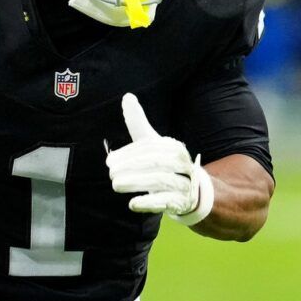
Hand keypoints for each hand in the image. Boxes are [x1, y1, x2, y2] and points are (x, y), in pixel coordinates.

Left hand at [106, 94, 213, 225]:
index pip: (149, 148)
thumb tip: (127, 96)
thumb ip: (138, 123)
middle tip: (111, 173)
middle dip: (131, 167)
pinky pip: (166, 201)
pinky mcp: (182, 202)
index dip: (128, 154)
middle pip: (155, 162)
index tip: (109, 161)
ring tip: (116, 185)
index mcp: (174, 147)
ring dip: (135, 183)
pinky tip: (132, 204)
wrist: (190, 191)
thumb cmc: (164, 164)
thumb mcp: (152, 144)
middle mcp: (182, 163)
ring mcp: (184, 183)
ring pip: (160, 181)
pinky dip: (149, 202)